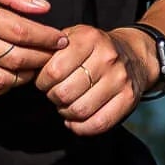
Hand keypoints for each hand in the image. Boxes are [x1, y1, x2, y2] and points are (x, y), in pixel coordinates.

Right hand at [0, 0, 65, 100]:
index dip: (45, 37)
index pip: (19, 30)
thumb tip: (43, 7)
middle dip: (41, 58)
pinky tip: (10, 78)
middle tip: (55, 55)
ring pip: (1, 79)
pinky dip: (2, 88)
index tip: (61, 38)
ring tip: (35, 67)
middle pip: (14, 57)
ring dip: (25, 76)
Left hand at [36, 25, 151, 136]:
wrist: (134, 54)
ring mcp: (120, 79)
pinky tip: (75, 120)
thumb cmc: (95, 48)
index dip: (42, 81)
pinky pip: (98, 124)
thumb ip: (52, 48)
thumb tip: (30, 66)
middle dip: (53, 97)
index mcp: (89, 38)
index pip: (54, 69)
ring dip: (66, 113)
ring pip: (80, 110)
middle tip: (55, 94)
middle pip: (65, 92)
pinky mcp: (129, 99)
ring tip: (66, 105)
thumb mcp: (74, 36)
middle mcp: (107, 57)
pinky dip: (81, 128)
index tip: (44, 81)